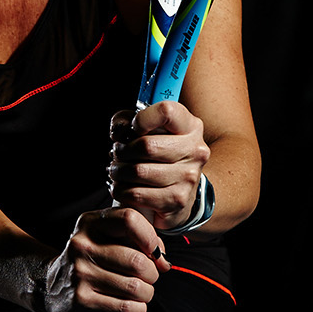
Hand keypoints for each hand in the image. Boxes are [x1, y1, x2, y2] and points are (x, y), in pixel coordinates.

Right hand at [40, 207, 170, 311]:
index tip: (155, 254)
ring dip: (147, 294)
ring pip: (136, 287)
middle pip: (138, 261)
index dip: (151, 238)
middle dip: (153, 274)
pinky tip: (133, 306)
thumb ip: (134, 237)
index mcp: (90, 223)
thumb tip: (162, 259)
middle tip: (149, 278)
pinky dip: (138, 310)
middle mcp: (82, 245)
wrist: (51, 288)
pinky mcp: (81, 300)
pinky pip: (126, 307)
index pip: (130, 219)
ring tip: (141, 293)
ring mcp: (80, 273)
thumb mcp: (104, 237)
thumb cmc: (90, 261)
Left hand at [107, 102, 209, 232]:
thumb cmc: (159, 151)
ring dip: (118, 172)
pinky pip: (138, 194)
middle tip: (117, 154)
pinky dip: (122, 191)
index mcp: (190, 126)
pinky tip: (122, 187)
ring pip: (139, 171)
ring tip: (117, 171)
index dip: (141, 119)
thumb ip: (127, 121)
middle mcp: (195, 150)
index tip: (132, 129)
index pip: (166, 112)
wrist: (182, 187)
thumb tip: (118, 133)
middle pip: (146, 146)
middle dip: (122, 151)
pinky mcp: (178, 199)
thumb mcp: (146, 128)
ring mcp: (189, 177)